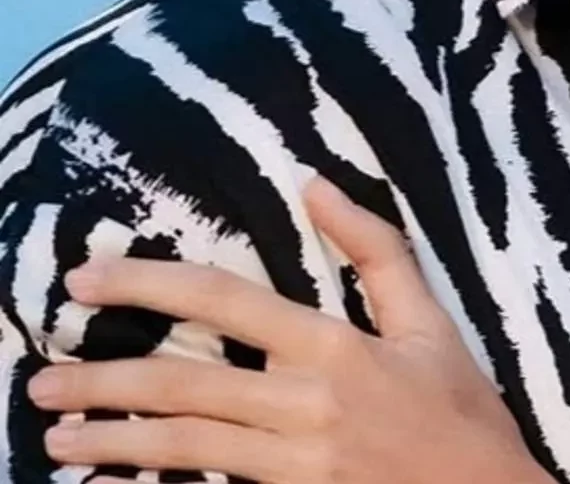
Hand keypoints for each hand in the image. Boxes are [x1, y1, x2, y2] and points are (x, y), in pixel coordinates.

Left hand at [29, 178, 550, 483]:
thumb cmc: (461, 408)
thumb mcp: (430, 320)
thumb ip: (375, 249)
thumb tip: (315, 182)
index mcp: (337, 347)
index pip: (226, 303)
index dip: (152, 285)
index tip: (90, 278)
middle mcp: (306, 404)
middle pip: (183, 383)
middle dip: (103, 379)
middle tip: (41, 377)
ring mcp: (294, 463)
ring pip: (181, 444)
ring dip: (110, 440)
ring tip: (57, 433)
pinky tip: (109, 482)